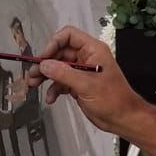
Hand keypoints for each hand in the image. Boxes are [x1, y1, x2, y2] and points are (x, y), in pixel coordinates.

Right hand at [30, 25, 144, 134]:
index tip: (43, 57)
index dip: (54, 43)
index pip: (69, 36)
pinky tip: (50, 98)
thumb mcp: (87, 85)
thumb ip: (64, 73)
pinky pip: (61, 82)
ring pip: (58, 68)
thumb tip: (45, 65)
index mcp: (93, 50)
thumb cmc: (114, 100)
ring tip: (33, 84)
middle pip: (59, 52)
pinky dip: (53, 89)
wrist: (123, 119)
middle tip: (33, 73)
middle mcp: (86, 58)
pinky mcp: (78, 85)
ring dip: (45, 76)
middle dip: (45, 63)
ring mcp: (81, 72)